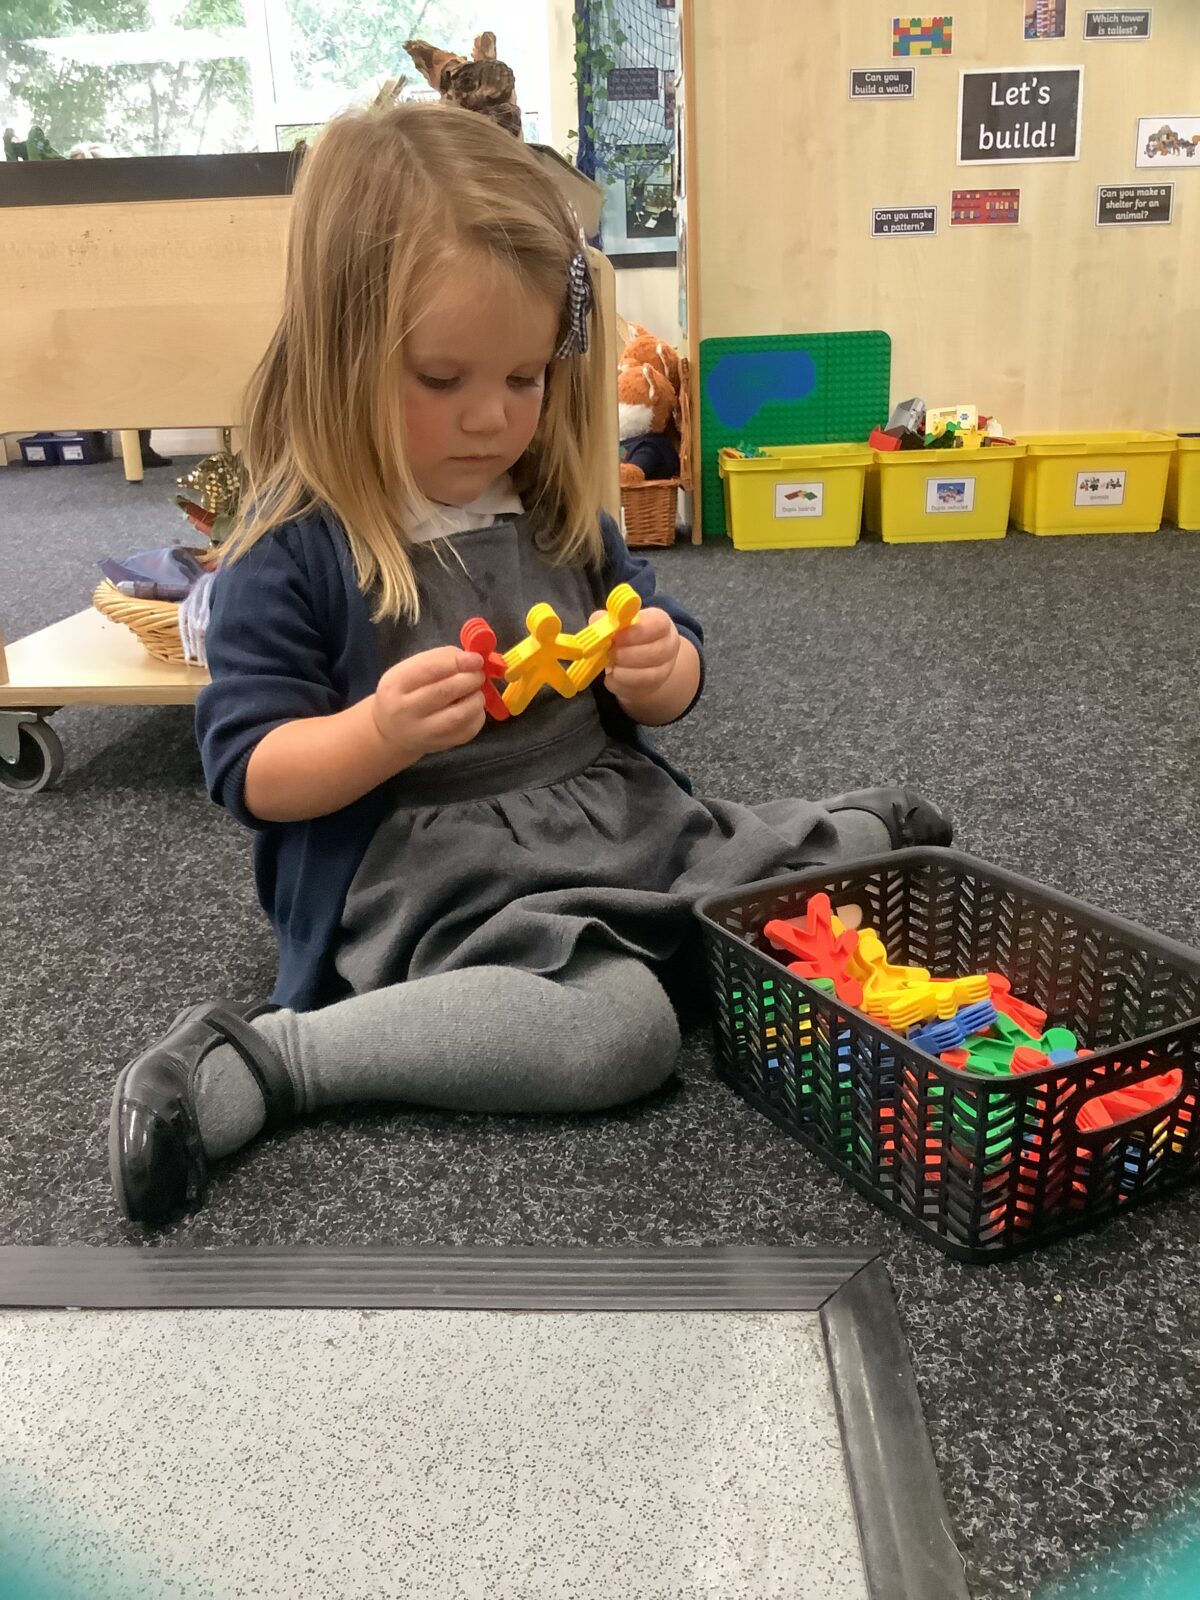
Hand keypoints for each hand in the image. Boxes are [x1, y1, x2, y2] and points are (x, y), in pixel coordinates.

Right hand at [371, 646, 485, 757]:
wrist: (392, 731)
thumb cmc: (405, 692)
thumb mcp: (409, 669)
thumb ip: (439, 659)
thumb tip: (471, 659)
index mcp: (396, 684)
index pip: (429, 669)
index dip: (457, 662)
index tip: (476, 659)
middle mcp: (406, 711)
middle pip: (445, 691)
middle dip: (470, 679)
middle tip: (478, 674)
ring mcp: (424, 732)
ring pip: (460, 714)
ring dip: (476, 698)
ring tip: (475, 691)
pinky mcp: (442, 745)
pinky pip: (469, 729)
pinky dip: (478, 714)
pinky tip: (472, 707)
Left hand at [603, 606, 680, 702]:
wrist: (637, 660)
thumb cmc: (627, 636)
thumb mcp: (619, 622)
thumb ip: (607, 620)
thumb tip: (597, 620)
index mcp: (660, 623)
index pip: (658, 625)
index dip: (636, 632)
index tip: (616, 636)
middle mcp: (668, 646)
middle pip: (656, 652)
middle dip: (628, 654)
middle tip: (610, 653)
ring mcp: (664, 670)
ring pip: (649, 675)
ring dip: (624, 672)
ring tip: (610, 665)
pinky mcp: (652, 688)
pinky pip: (637, 690)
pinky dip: (620, 684)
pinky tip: (611, 677)